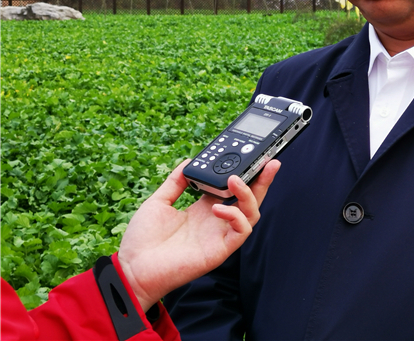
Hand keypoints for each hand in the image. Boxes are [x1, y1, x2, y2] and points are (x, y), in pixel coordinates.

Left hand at [117, 159, 280, 311]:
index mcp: (204, 209)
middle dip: (263, 180)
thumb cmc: (143, 240)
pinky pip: (241, 231)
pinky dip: (236, 216)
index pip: (233, 188)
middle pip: (250, 198)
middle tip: (270, 162)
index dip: (244, 173)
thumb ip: (175, 182)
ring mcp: (220, 235)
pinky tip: (218, 208)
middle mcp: (216, 221)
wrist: (132, 268)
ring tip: (235, 180)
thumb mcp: (159, 201)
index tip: (249, 155)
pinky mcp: (221, 250)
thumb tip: (188, 161)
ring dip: (250, 194)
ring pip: (251, 213)